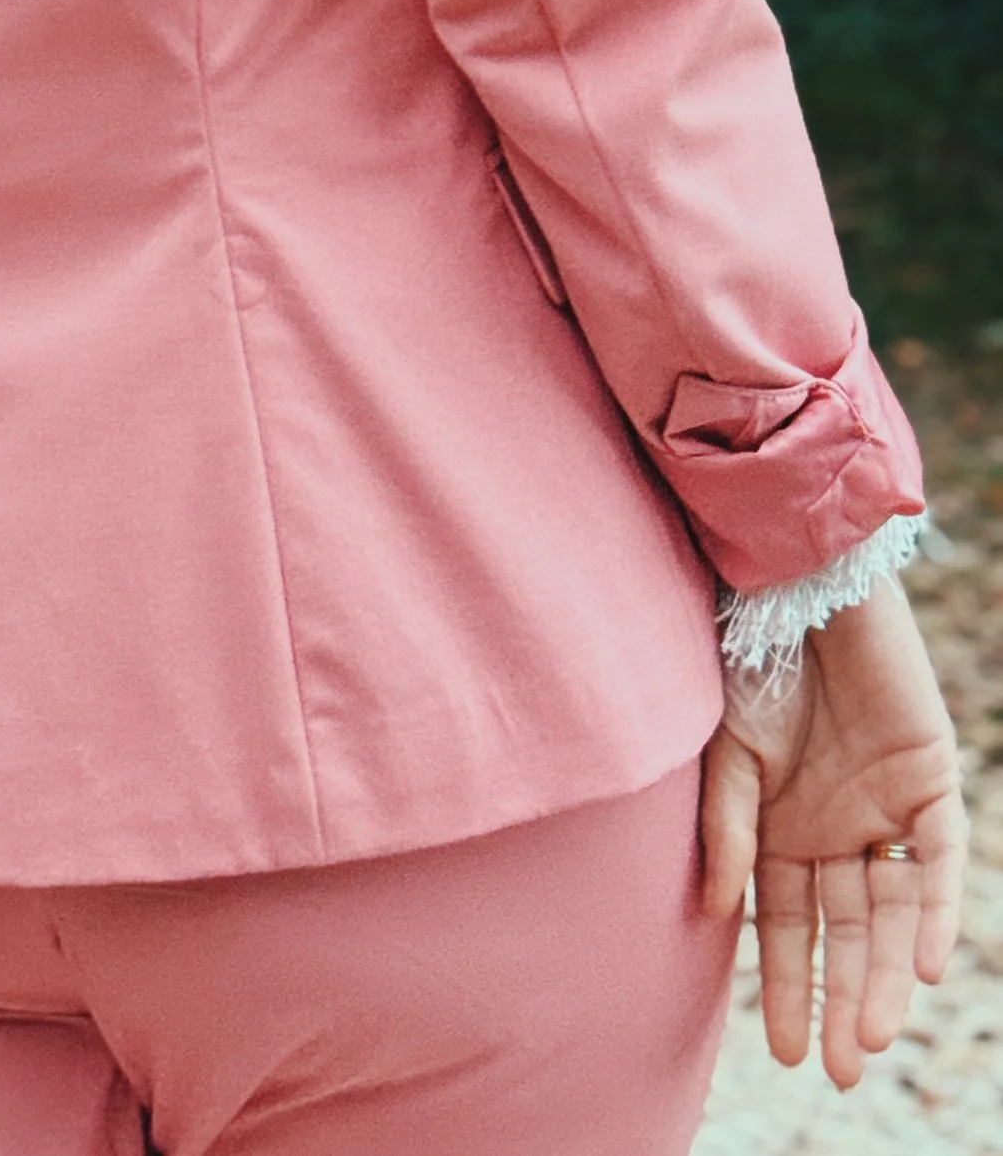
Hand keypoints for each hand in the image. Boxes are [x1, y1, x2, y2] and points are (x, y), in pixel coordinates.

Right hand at [700, 575, 965, 1085]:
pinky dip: (934, 911)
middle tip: (841, 1070)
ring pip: (894, 911)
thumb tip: (719, 912)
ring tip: (876, 1038)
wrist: (795, 587)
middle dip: (844, 1000)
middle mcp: (837, 828)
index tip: (787, 1052)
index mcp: (782, 827)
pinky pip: (938, 859)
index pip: (788, 925)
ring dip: (888, 975)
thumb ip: (727, 828)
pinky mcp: (931, 782)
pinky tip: (925, 966)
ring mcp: (886, 809)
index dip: (790, 985)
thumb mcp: (724, 753)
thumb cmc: (747, 662)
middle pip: (848, 932)